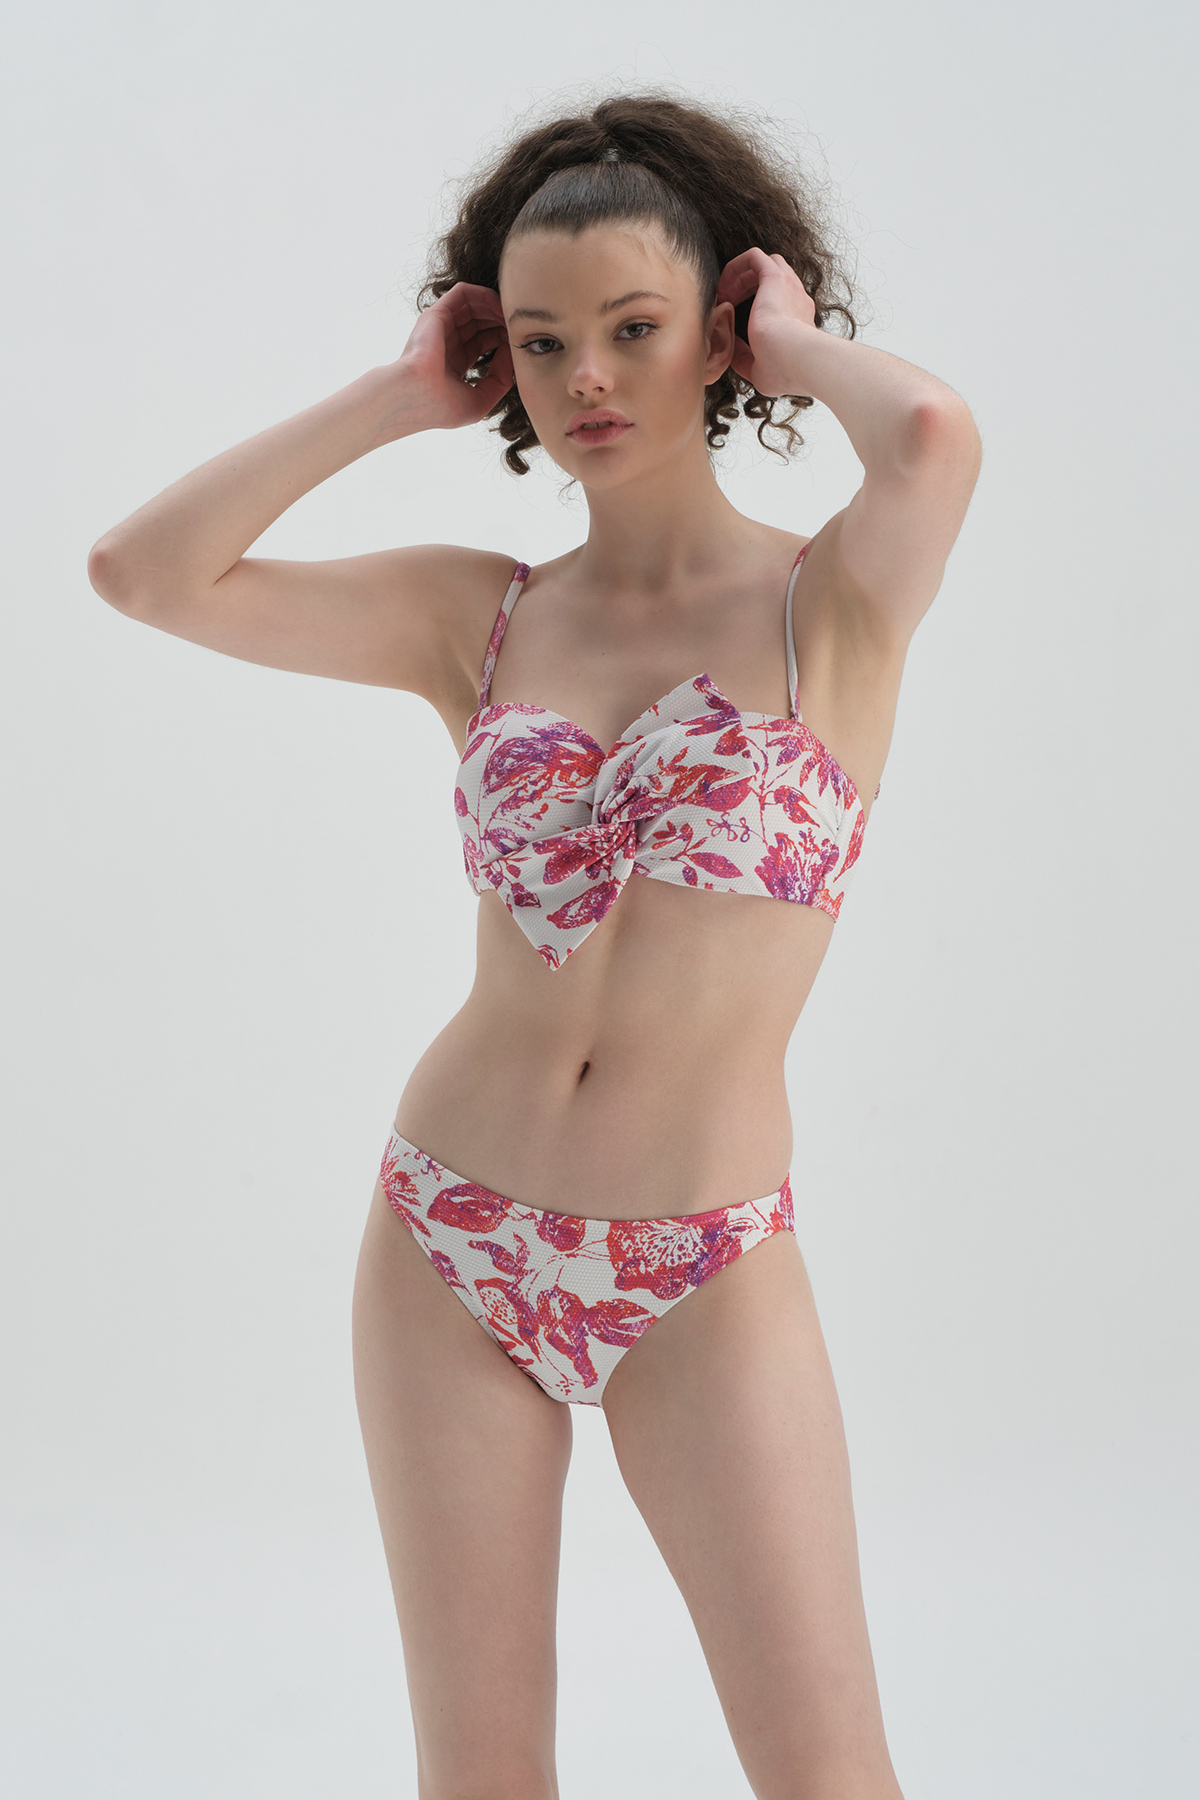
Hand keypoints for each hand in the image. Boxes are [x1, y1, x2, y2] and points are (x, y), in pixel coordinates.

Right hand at [395, 282, 514, 428]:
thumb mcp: (480, 401)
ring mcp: (440, 327)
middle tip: (520, 327)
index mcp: (452, 363)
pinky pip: (464, 292)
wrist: (415, 396)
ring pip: (474, 305)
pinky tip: (501, 307)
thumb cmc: (441, 406)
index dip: (503, 341)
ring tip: (513, 316)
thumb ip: (499, 381)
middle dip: (502, 322)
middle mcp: (445, 342)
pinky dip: (486, 296)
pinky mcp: (437, 313)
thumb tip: (510, 356)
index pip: (482, 342)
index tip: (519, 345)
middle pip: (480, 322)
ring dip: (497, 308)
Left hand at [715, 249, 817, 395]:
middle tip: (726, 302)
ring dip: (741, 275)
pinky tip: (724, 285)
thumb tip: (732, 352)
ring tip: (723, 293)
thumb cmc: (784, 369)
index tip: (733, 318)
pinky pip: (754, 257)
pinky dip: (736, 266)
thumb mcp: (760, 370)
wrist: (796, 357)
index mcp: (797, 320)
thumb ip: (746, 359)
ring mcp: (788, 286)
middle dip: (746, 286)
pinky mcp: (775, 278)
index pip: (780, 300)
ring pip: (764, 263)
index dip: (753, 304)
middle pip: (772, 278)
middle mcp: (796, 299)